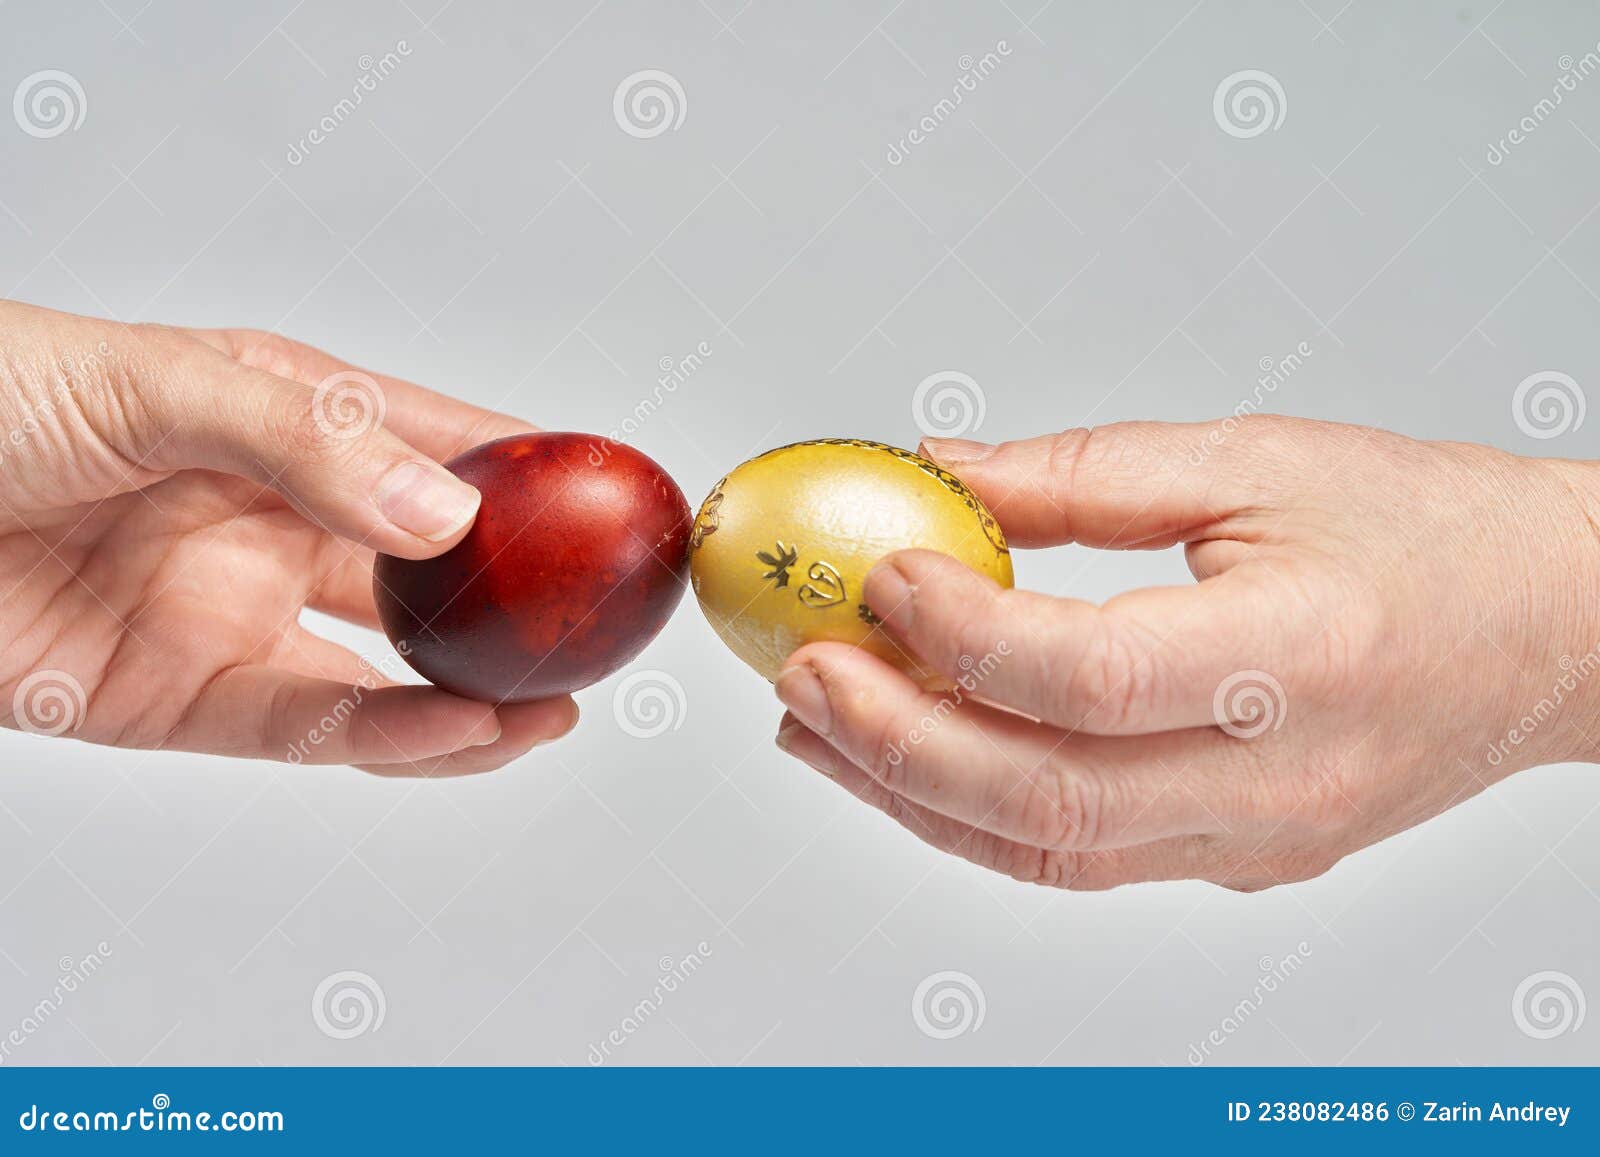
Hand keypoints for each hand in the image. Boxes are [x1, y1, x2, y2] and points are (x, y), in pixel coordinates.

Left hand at [0, 299, 576, 771]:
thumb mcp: (157, 385)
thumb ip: (311, 446)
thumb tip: (445, 516)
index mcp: (289, 422)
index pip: (440, 447)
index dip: (533, 475)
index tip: (613, 503)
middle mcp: (277, 520)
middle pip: (428, 570)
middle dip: (517, 601)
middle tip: (599, 628)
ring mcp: (233, 612)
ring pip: (383, 668)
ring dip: (471, 693)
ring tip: (551, 705)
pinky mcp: (181, 699)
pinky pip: (307, 728)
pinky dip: (387, 742)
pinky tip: (457, 734)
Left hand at [773, 417, 1599, 889]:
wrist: (1551, 632)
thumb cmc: (1427, 533)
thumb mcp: (1257, 460)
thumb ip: (1083, 476)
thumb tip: (944, 474)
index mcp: (1300, 656)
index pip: (1091, 675)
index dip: (962, 632)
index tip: (880, 576)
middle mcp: (1281, 776)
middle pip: (1045, 800)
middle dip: (895, 743)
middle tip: (802, 674)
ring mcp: (1261, 840)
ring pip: (1047, 853)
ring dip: (912, 794)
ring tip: (817, 728)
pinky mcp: (1243, 861)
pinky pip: (1082, 861)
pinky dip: (978, 816)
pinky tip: (909, 760)